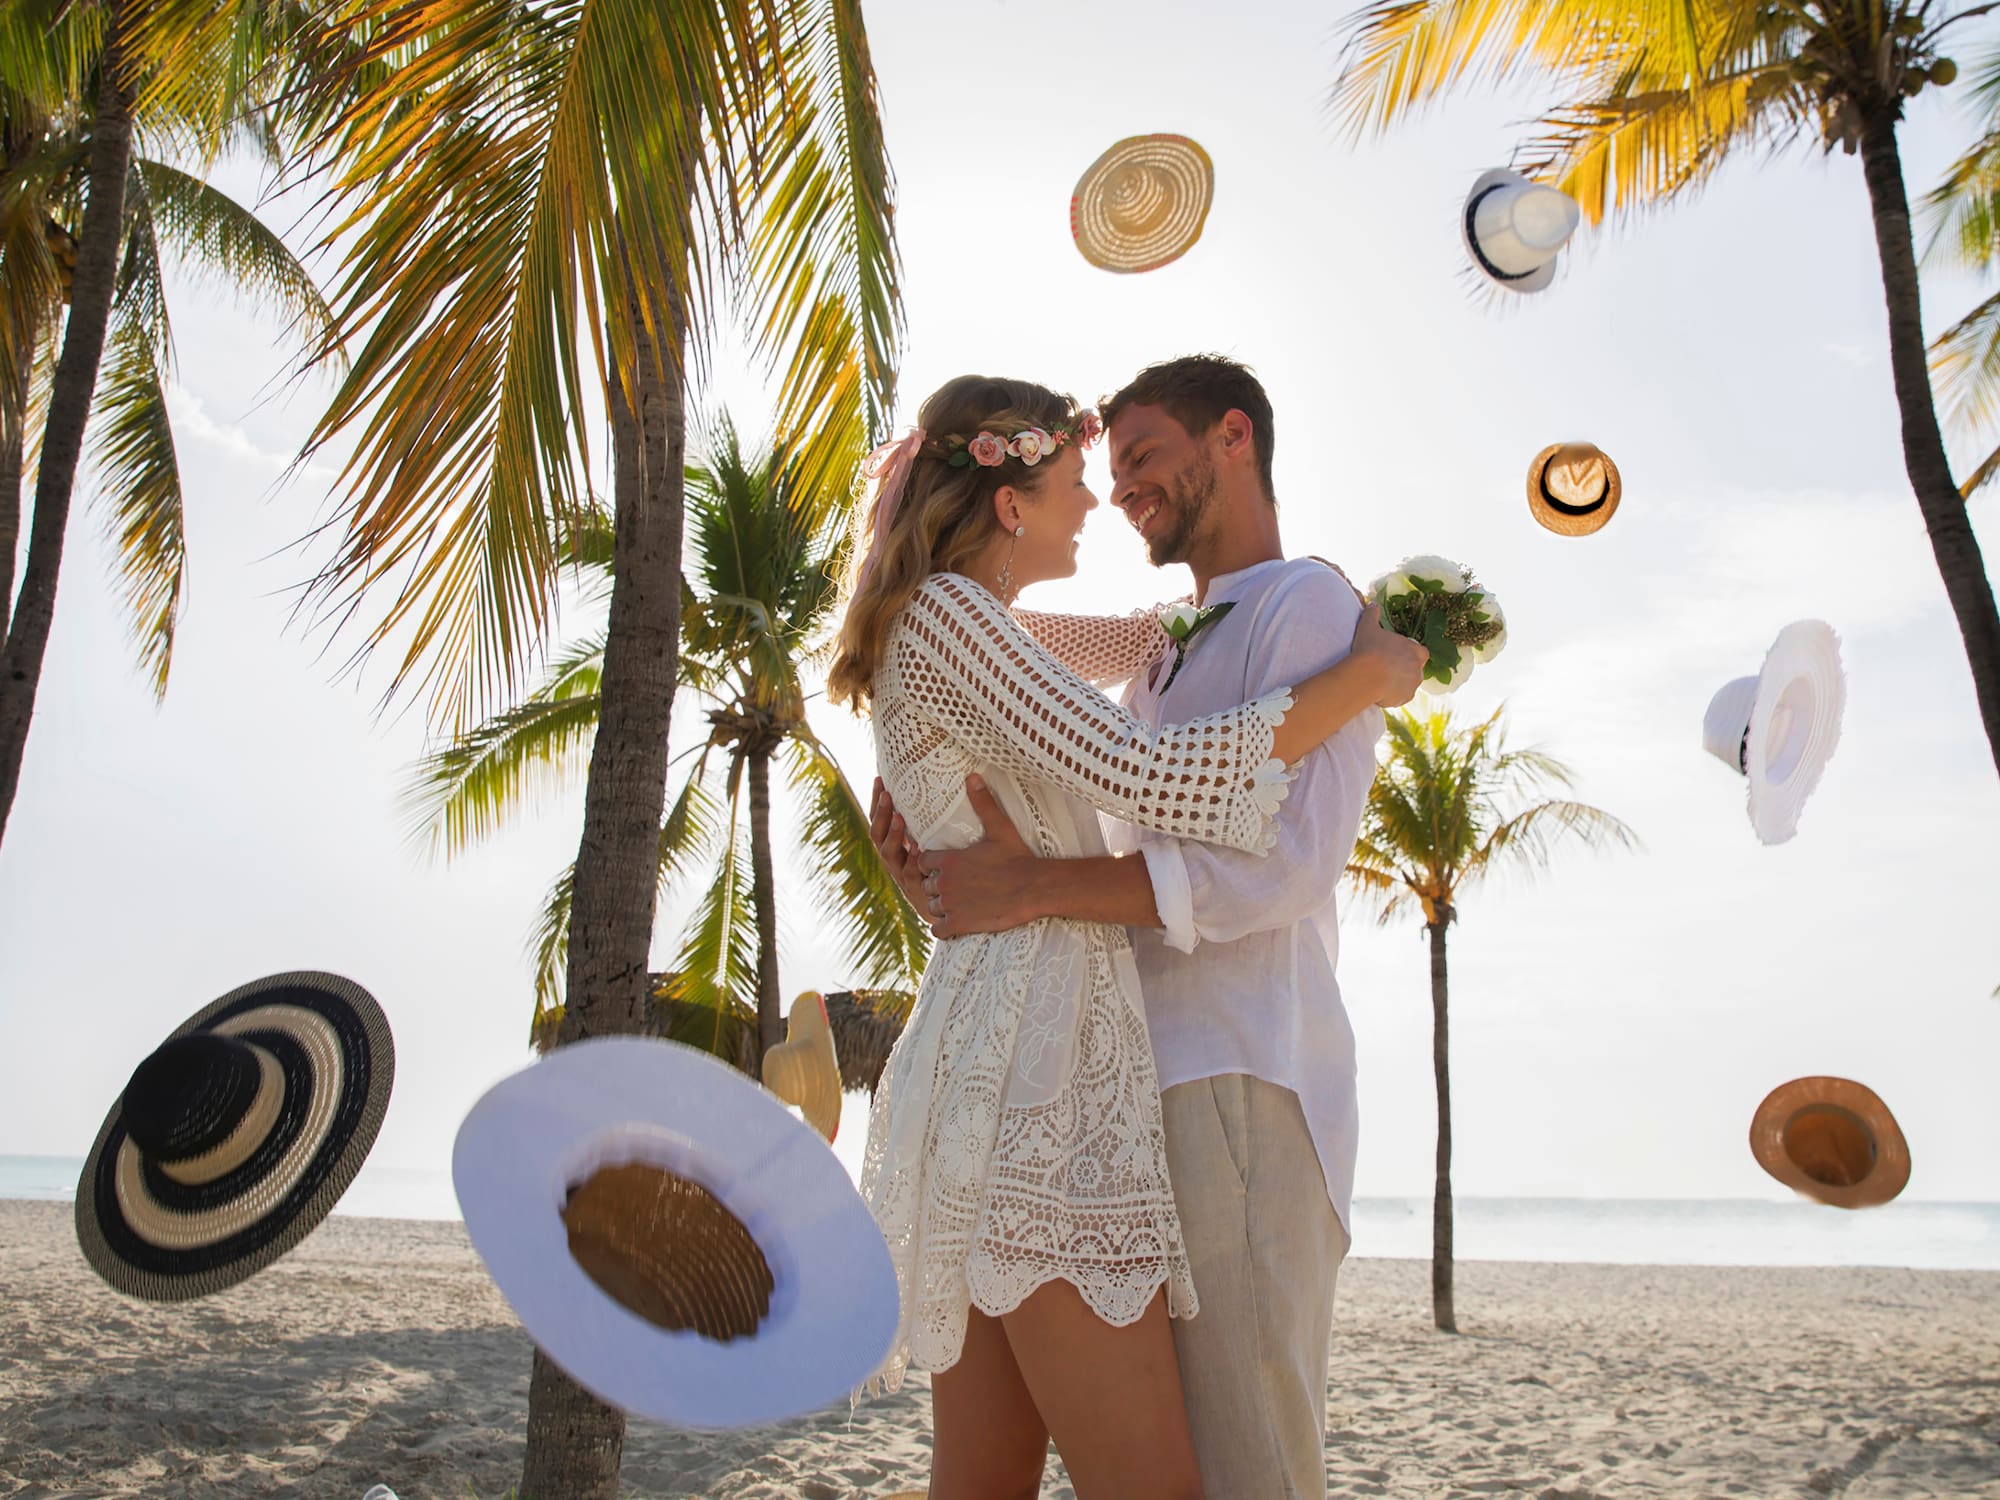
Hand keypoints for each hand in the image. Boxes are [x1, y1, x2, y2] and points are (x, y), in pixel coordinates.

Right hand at [869, 777, 926, 910]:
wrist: (944, 910)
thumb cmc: (938, 872)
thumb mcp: (929, 847)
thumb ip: (928, 826)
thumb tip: (938, 790)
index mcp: (894, 848)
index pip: (879, 821)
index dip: (877, 802)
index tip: (879, 778)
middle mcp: (893, 861)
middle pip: (877, 835)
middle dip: (881, 813)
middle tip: (888, 793)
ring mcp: (902, 876)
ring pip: (889, 854)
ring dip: (893, 834)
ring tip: (900, 817)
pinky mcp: (917, 889)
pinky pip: (912, 874)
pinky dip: (914, 860)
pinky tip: (919, 847)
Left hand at [913, 775, 1041, 937]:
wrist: (1034, 888)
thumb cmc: (1017, 857)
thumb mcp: (1000, 828)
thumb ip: (982, 803)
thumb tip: (972, 777)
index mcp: (948, 860)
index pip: (923, 862)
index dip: (933, 865)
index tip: (949, 868)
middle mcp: (943, 882)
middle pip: (926, 885)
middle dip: (937, 887)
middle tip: (958, 887)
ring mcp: (950, 905)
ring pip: (932, 907)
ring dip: (942, 907)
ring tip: (960, 905)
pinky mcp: (959, 924)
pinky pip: (938, 930)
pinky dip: (945, 928)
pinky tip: (958, 923)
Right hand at [1348, 600, 1429, 706]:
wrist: (1367, 675)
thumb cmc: (1370, 649)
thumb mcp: (1368, 627)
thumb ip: (1372, 614)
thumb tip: (1373, 603)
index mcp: (1415, 650)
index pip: (1421, 653)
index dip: (1411, 654)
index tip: (1398, 655)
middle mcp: (1419, 668)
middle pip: (1415, 670)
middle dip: (1405, 670)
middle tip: (1387, 669)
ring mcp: (1413, 684)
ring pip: (1408, 684)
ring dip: (1399, 683)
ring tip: (1381, 681)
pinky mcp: (1405, 698)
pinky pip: (1400, 697)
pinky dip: (1393, 696)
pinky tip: (1379, 692)